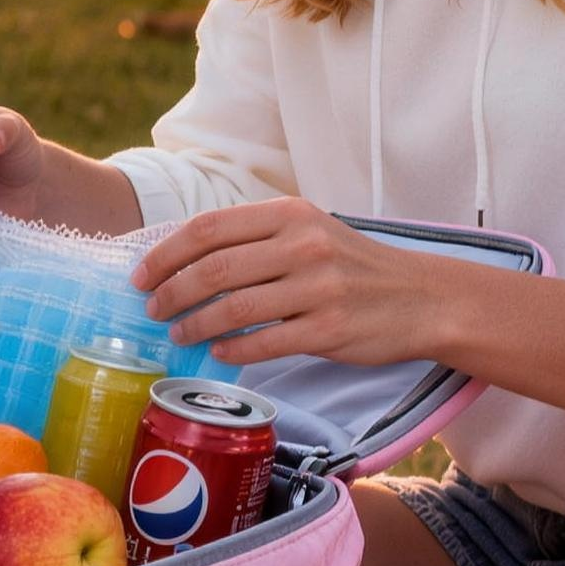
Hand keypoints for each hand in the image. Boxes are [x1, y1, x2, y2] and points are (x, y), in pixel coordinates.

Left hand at [133, 198, 457, 366]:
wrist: (423, 298)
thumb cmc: (354, 266)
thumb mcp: (310, 231)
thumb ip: (257, 238)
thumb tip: (185, 259)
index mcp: (291, 214)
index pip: (209, 228)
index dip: (166, 252)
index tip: (141, 274)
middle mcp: (303, 245)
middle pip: (214, 269)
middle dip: (171, 291)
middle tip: (151, 309)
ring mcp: (318, 288)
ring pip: (233, 308)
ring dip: (195, 324)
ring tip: (177, 333)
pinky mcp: (330, 329)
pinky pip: (264, 342)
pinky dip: (233, 348)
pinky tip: (218, 351)